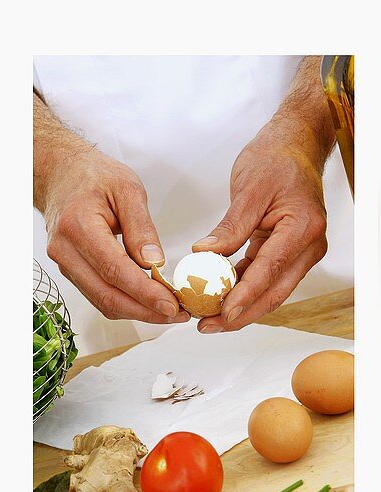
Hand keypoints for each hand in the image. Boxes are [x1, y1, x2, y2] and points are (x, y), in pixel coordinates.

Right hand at [41, 148, 184, 324]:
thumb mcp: (127, 189)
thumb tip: (155, 264)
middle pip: (106, 295)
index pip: (113, 270)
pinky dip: (123, 303)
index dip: (143, 292)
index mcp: (78, 226)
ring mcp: (64, 264)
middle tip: (177, 314)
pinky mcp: (70, 271)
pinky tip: (146, 301)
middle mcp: (65, 251)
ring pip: (101, 301)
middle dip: (143, 310)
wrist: (60, 176)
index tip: (171, 304)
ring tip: (167, 311)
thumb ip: (141, 228)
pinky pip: (97, 295)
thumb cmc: (93, 176)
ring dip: (135, 311)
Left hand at [191, 128, 327, 333]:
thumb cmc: (276, 160)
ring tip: (206, 320)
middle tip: (206, 326)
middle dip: (240, 315)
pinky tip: (216, 300)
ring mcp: (300, 251)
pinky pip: (263, 279)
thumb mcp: (249, 190)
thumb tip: (203, 255)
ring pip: (269, 291)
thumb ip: (229, 227)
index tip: (222, 314)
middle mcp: (307, 245)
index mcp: (301, 227)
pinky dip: (241, 291)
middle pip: (273, 292)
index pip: (269, 271)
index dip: (245, 296)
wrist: (294, 146)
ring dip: (239, 308)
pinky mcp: (286, 252)